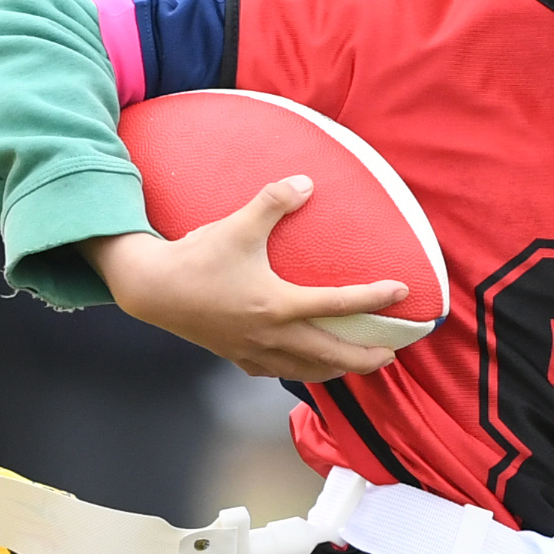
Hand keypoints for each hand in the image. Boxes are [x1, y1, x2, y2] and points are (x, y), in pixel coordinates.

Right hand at [87, 178, 405, 382]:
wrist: (151, 290)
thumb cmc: (196, 257)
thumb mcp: (237, 224)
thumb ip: (274, 201)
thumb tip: (306, 182)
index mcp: (278, 305)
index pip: (338, 304)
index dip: (374, 298)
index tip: (401, 293)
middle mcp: (271, 335)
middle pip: (331, 355)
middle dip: (365, 358)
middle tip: (391, 354)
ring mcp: (252, 349)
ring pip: (304, 370)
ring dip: (334, 370)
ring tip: (353, 366)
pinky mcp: (234, 354)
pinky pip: (273, 371)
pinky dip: (295, 370)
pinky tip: (299, 366)